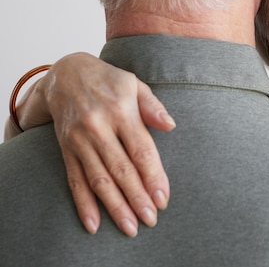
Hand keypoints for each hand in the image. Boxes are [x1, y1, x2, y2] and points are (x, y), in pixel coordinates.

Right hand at [33, 53, 175, 236]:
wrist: (65, 74)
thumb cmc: (109, 80)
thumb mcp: (134, 84)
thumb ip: (153, 107)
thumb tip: (171, 126)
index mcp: (121, 111)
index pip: (141, 150)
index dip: (153, 177)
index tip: (163, 198)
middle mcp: (98, 127)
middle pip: (120, 169)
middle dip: (137, 198)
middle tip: (151, 219)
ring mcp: (79, 140)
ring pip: (98, 180)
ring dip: (115, 206)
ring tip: (130, 227)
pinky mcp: (66, 149)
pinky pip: (75, 180)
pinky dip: (83, 204)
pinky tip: (94, 224)